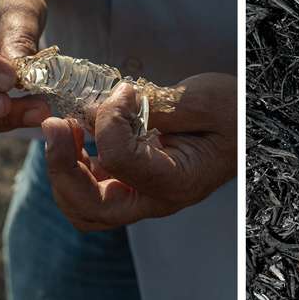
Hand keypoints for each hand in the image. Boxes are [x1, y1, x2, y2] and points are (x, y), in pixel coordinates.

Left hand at [42, 73, 236, 231]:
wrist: (243, 124)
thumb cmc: (231, 113)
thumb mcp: (202, 100)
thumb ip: (152, 106)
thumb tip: (102, 107)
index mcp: (178, 182)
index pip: (123, 163)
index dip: (109, 123)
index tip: (123, 92)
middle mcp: (155, 199)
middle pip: (89, 207)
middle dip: (62, 167)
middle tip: (56, 125)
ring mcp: (138, 195)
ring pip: (81, 204)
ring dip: (62, 168)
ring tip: (63, 127)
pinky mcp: (127, 183)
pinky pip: (87, 188)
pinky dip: (70, 164)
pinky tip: (75, 132)